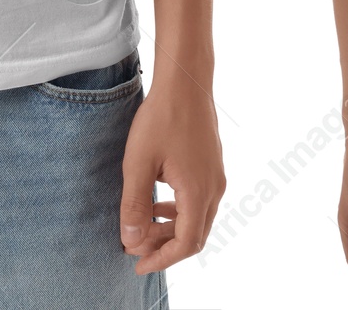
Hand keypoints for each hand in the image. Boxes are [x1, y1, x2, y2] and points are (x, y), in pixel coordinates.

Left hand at [119, 80, 224, 273]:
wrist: (185, 82)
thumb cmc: (161, 119)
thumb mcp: (138, 163)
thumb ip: (134, 205)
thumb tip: (131, 241)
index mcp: (197, 192)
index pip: (186, 244)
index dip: (161, 259)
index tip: (137, 264)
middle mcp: (213, 188)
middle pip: (195, 235)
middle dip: (164, 247)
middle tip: (135, 248)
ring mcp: (216, 177)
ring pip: (197, 219)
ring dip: (171, 230)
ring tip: (142, 228)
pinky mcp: (212, 166)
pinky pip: (199, 201)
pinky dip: (179, 212)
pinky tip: (157, 203)